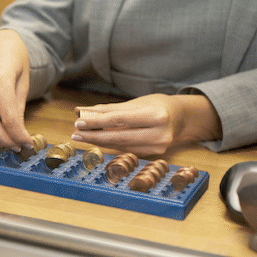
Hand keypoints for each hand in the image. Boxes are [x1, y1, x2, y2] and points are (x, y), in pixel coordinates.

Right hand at [0, 30, 32, 150]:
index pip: (8, 116)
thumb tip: (18, 133)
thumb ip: (18, 108)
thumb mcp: (23, 81)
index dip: (18, 135)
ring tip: (3, 138)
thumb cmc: (14, 58)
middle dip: (4, 139)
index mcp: (0, 76)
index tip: (26, 143)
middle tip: (16, 146)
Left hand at [71, 93, 222, 155]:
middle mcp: (159, 133)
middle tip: (76, 133)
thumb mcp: (136, 102)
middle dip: (94, 135)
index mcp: (156, 115)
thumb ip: (108, 109)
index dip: (97, 122)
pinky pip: (126, 150)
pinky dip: (110, 146)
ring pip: (120, 145)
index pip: (119, 120)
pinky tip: (97, 141)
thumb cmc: (157, 106)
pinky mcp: (154, 154)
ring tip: (82, 137)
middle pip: (118, 136)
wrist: (181, 118)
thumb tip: (81, 111)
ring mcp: (158, 147)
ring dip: (98, 142)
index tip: (79, 122)